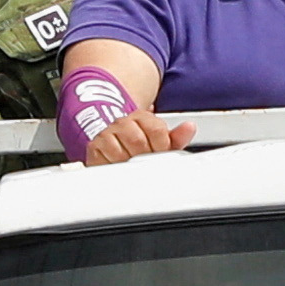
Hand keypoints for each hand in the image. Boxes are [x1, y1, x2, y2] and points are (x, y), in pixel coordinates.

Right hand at [83, 110, 199, 164]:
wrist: (115, 142)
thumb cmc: (142, 144)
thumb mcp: (163, 140)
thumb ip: (177, 136)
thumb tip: (190, 127)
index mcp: (142, 117)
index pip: (157, 130)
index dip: (162, 146)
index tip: (161, 153)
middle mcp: (123, 123)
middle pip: (139, 142)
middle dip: (146, 157)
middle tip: (148, 163)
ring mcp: (107, 134)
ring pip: (122, 153)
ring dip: (130, 164)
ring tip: (134, 166)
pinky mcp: (94, 148)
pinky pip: (105, 162)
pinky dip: (115, 168)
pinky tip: (120, 168)